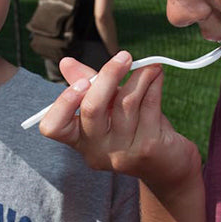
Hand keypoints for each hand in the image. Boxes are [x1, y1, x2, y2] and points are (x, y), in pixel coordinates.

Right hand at [41, 52, 201, 192]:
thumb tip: (66, 62)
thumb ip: (88, 85)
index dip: (63, 103)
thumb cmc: (132, 130)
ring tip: (148, 66)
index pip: (53, 127)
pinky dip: (154, 84)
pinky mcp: (148, 147)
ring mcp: (122, 151)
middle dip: (108, 76)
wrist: (166, 164)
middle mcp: (97, 150)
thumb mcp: (108, 108)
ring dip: (140, 77)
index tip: (83, 82)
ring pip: (126, 103)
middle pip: (92, 109)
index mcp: (79, 139)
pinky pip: (149, 105)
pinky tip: (157, 76)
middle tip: (124, 57)